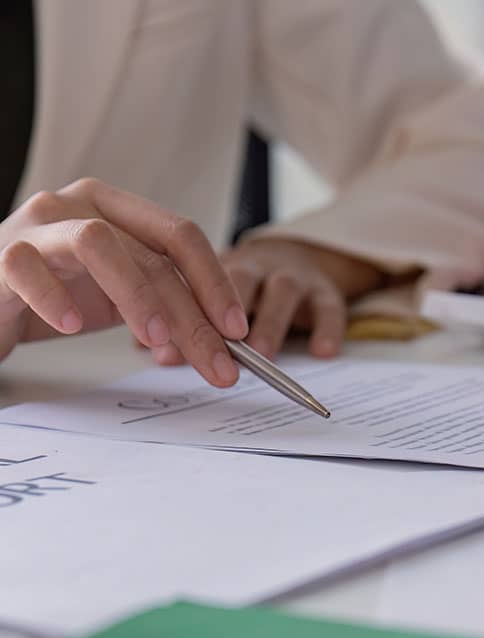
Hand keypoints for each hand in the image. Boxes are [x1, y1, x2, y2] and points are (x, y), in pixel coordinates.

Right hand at [0, 179, 248, 385]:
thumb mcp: (122, 299)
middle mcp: (82, 207)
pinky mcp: (1, 254)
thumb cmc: (58, 292)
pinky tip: (71, 326)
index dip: (216, 282)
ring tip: (156, 338)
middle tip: (217, 363)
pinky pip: (28, 267)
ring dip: (135, 294)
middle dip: (192, 315)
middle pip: (152, 254)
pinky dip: (53, 296)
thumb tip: (218, 347)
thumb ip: (167, 311)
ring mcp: (40, 226)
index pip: (181, 236)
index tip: (238, 331)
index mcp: (120, 211)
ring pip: (98, 244)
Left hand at [147, 239, 383, 365]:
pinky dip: (328, 328)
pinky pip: (331, 308)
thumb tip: (147, 350)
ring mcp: (294, 275)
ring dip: (271, 322)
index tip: (156, 341)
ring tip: (260, 354)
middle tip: (211, 347)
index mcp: (219, 262)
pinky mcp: (326, 292)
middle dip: (224, 312)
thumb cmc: (239, 287)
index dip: (175, 303)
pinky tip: (322, 351)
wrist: (295, 261)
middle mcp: (256, 264)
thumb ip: (179, 318)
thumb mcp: (206, 293)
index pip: (193, 274)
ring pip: (284, 291)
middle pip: (241, 278)